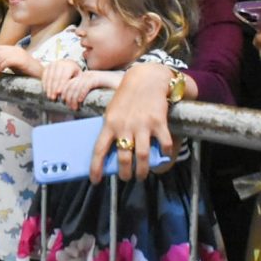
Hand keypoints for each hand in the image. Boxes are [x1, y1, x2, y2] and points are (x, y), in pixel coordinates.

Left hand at [0, 45, 40, 76]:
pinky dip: (1, 67)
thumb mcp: (14, 65)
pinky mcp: (22, 60)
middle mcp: (16, 49)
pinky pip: (7, 61)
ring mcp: (19, 54)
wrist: (41, 74)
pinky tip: (1, 72)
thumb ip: (5, 62)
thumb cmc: (27, 72)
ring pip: (0, 57)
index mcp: (14, 49)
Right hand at [42, 59, 81, 99]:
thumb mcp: (78, 76)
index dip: (61, 85)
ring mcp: (53, 64)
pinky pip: (44, 76)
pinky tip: (45, 91)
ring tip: (49, 96)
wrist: (67, 63)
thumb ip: (76, 82)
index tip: (58, 93)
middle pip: (55, 77)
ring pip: (49, 77)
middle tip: (53, 97)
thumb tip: (73, 90)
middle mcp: (60, 64)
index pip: (64, 77)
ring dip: (48, 88)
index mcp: (69, 66)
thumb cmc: (74, 72)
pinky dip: (44, 84)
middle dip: (53, 88)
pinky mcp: (47, 67)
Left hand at [57, 70, 111, 110]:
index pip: (68, 84)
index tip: (65, 104)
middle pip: (70, 85)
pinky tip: (80, 101)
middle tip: (70, 108)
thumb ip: (84, 95)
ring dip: (73, 98)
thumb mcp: (94, 93)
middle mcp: (86, 74)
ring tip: (75, 107)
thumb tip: (74, 104)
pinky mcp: (98, 78)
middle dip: (68, 97)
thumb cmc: (110, 91)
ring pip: (77, 86)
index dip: (65, 94)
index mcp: (84, 77)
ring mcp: (92, 75)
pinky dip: (81, 93)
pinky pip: (86, 85)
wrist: (124, 84)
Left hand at [90, 63, 173, 182]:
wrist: (146, 79)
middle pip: (124, 158)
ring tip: (142, 175)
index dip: (96, 167)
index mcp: (109, 124)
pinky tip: (163, 155)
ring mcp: (142, 125)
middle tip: (126, 178)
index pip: (99, 149)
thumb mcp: (113, 111)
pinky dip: (164, 153)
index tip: (96, 181)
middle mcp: (124, 126)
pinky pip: (163, 144)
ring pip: (142, 156)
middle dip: (125, 173)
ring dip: (142, 170)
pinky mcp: (158, 122)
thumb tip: (112, 153)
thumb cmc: (127, 98)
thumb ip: (112, 129)